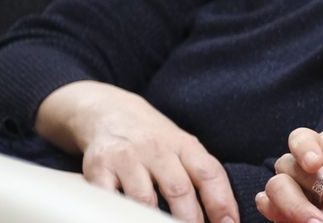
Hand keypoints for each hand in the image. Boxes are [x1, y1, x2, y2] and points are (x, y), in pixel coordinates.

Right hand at [36, 81, 238, 222]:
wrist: (109, 111)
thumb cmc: (154, 139)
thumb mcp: (182, 147)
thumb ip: (199, 175)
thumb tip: (223, 214)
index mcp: (185, 146)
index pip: (209, 174)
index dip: (221, 202)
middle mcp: (157, 149)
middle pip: (179, 190)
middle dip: (190, 221)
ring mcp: (127, 158)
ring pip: (144, 199)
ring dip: (155, 222)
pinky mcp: (99, 168)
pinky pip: (109, 199)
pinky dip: (120, 214)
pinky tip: (128, 219)